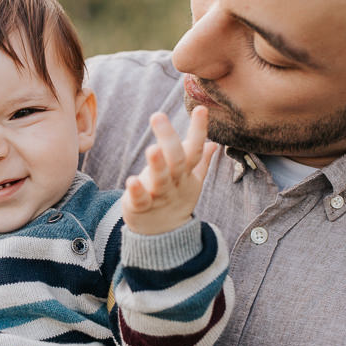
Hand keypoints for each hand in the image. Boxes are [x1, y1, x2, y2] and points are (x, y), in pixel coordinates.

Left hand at [122, 107, 217, 234]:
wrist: (163, 235)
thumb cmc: (176, 200)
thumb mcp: (192, 182)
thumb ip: (200, 161)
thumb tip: (214, 144)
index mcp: (187, 173)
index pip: (195, 149)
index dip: (199, 130)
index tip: (201, 109)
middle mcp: (175, 183)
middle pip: (176, 160)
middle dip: (168, 138)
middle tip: (158, 115)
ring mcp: (159, 196)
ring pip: (160, 179)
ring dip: (157, 164)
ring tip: (152, 148)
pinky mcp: (141, 207)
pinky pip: (140, 199)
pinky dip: (136, 191)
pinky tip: (131, 180)